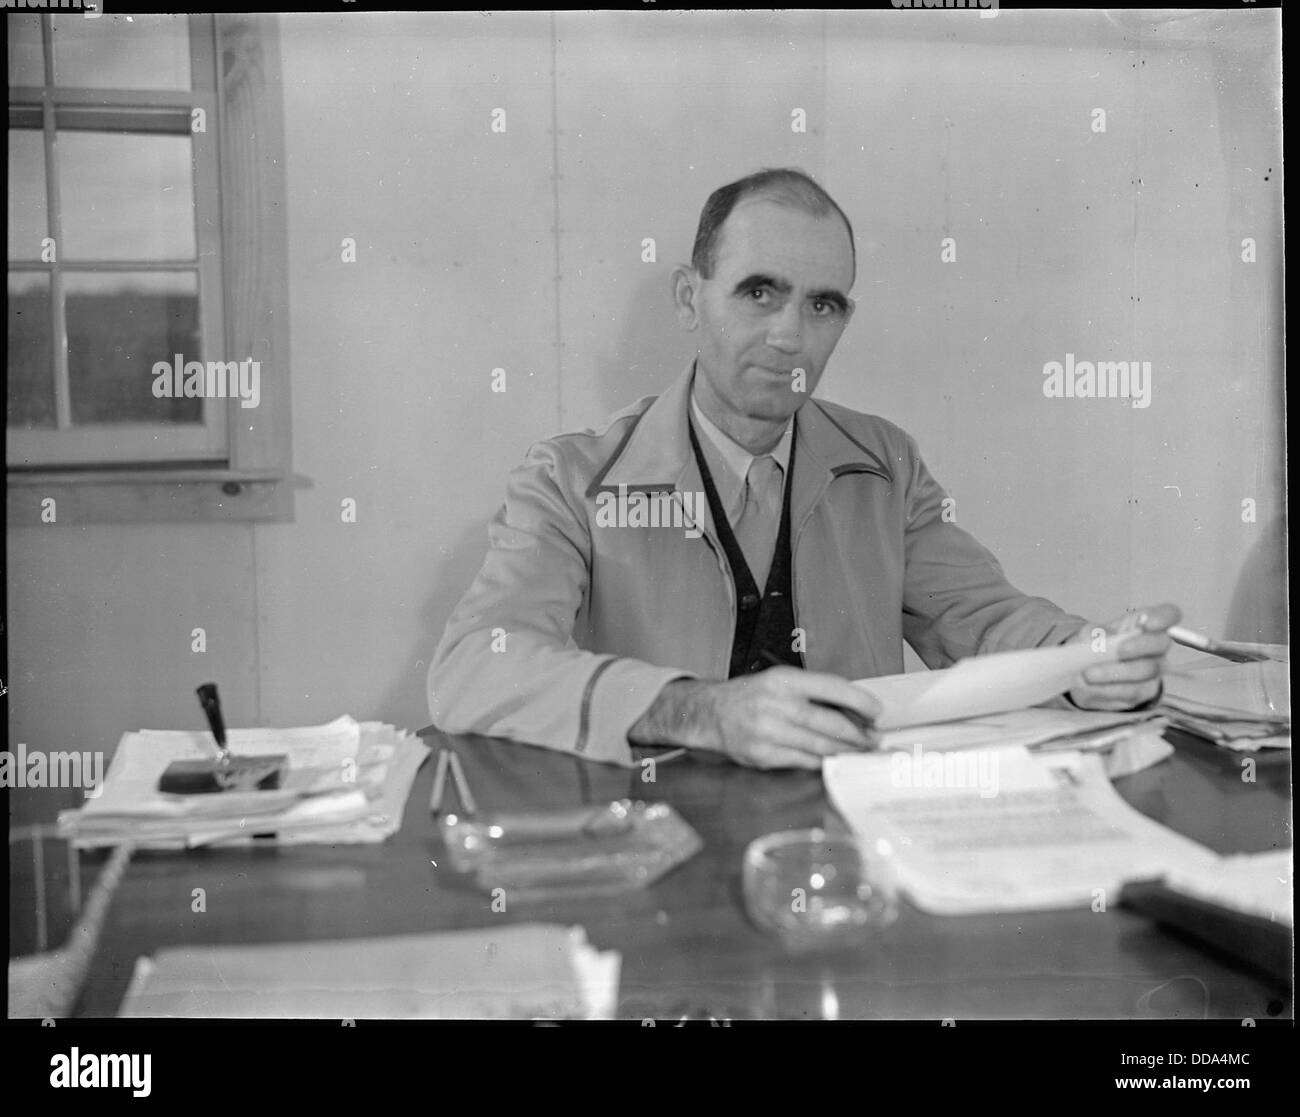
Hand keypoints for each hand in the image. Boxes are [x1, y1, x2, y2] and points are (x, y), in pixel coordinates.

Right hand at [628, 668, 881, 769]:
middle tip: (874, 740)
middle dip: (858, 735)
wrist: (711, 713)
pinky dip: (822, 762)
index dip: (860, 701)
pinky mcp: (763, 755)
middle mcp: (776, 705)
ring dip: (845, 752)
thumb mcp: (781, 681)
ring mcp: (768, 733)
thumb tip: (856, 711)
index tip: (877, 712)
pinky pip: (803, 762)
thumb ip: (814, 693)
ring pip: (820, 746)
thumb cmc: (753, 696)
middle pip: (830, 723)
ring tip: (860, 752)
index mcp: (784, 680)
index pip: (832, 688)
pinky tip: (833, 760)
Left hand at [1065, 602, 1179, 710]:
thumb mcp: (1089, 634)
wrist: (1087, 672)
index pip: (1168, 615)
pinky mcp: (1144, 690)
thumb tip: (1104, 637)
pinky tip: (1093, 685)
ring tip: (1089, 673)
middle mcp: (1156, 646)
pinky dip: (1109, 688)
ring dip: (1116, 672)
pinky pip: (1133, 691)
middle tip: (1118, 651)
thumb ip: (1094, 632)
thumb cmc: (1095, 645)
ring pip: (1147, 670)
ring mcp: (1153, 669)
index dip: (1163, 618)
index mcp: (1146, 624)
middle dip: (1140, 646)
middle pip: (1161, 644)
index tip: (1147, 623)